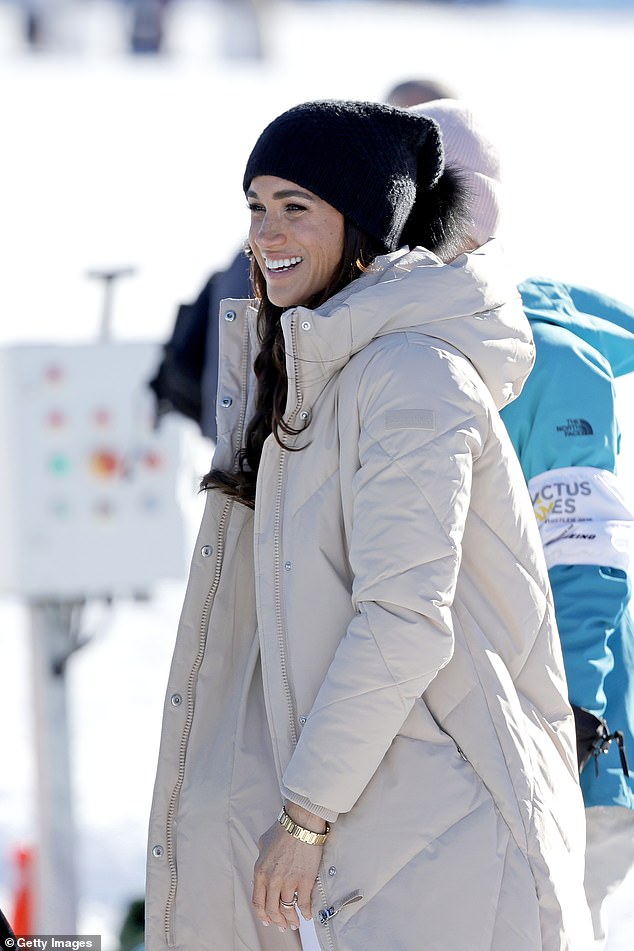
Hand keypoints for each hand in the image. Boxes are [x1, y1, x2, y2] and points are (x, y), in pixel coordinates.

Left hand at [252, 805, 325, 931]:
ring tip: (294, 923)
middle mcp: (272, 880)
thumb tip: (264, 868)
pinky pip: (304, 904)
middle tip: (282, 926)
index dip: (262, 915)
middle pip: (272, 910)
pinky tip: (307, 916)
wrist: (300, 822)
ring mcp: (289, 882)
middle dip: (277, 921)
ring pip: (287, 909)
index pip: (258, 902)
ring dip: (291, 919)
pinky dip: (305, 913)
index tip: (267, 920)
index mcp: (260, 872)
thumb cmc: (283, 829)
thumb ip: (261, 859)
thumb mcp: (263, 843)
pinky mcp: (304, 881)